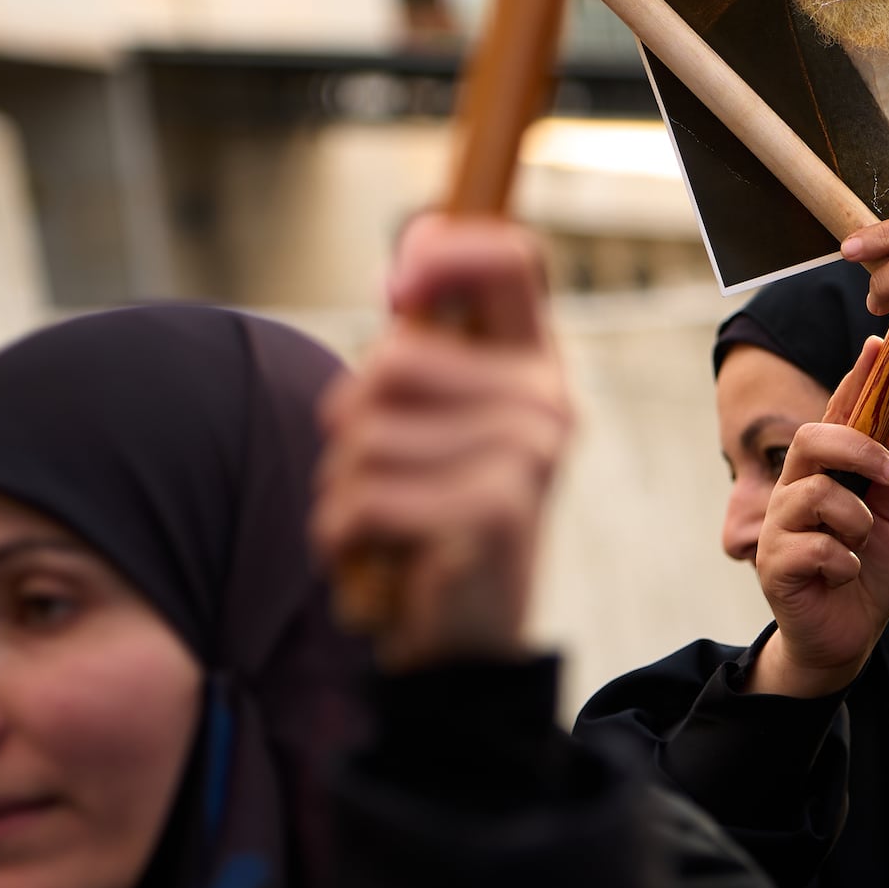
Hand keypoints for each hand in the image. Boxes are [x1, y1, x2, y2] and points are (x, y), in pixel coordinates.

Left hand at [312, 216, 574, 671]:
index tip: (398, 288)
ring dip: (342, 489)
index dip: (445, 249)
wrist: (463, 638)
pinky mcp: (495, 512)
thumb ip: (421, 348)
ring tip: (382, 523)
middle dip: (351, 425)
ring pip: (365, 435)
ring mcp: (528, 457)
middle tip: (380, 476)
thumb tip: (410, 262)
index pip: (512, 260)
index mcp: (533, 366)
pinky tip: (377, 555)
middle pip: (394, 360)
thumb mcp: (429, 422)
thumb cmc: (432, 517)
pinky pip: (365, 497)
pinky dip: (343, 534)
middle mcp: (546, 403)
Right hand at [750, 337, 888, 699]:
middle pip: (810, 439)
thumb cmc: (867, 578)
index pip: (836, 417)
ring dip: (855, 519)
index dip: (855, 381)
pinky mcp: (774, 565)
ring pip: (814, 493)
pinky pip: (814, 546)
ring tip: (861, 545)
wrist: (850, 639)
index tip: (880, 347)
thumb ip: (888, 481)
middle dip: (856, 448)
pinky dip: (843, 560)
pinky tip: (844, 574)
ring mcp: (780, 527)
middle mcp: (794, 492)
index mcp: (824, 476)